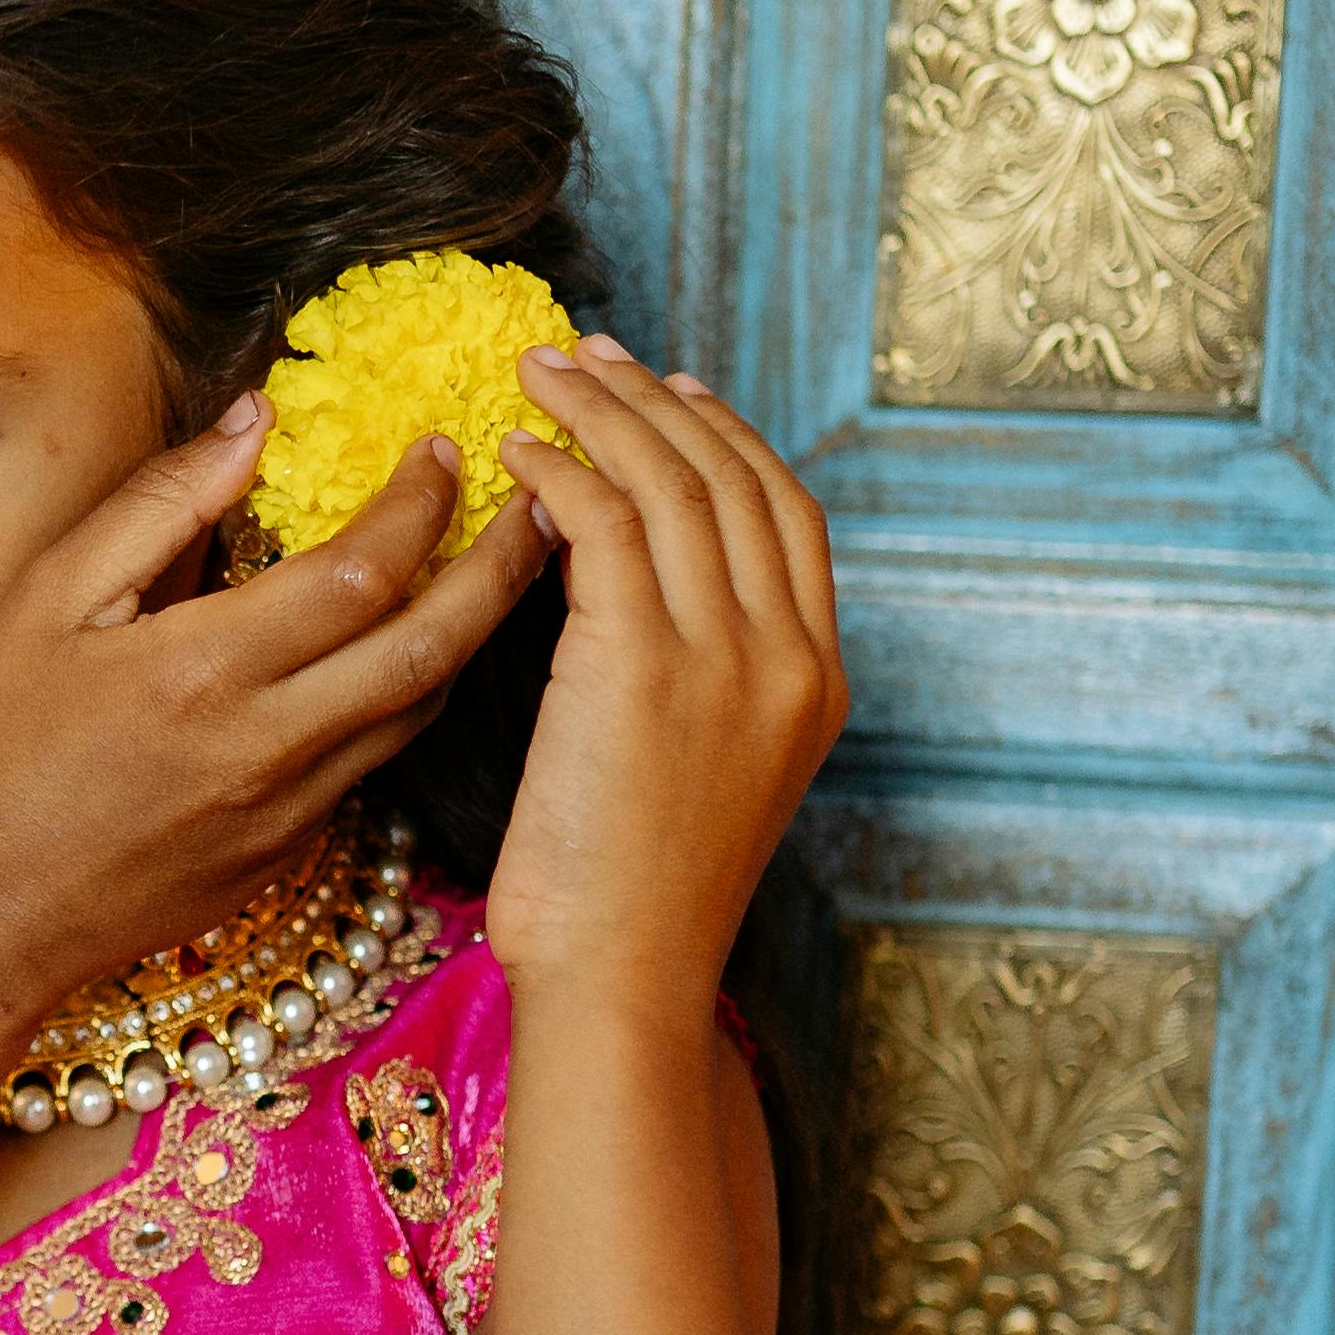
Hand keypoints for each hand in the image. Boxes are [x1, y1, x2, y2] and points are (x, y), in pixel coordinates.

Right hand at [0, 395, 552, 1023]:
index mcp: (204, 669)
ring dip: (474, 631)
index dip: (421, 503)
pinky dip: (413, 692)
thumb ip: (160, 504)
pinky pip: (378, 758)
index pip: (361, 571)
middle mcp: (266, 743)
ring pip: (422, 708)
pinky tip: (415, 645)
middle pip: (431, 644)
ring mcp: (290, 807)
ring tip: (504, 563)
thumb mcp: (52, 600)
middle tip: (540, 501)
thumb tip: (255, 423)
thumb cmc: (3, 745)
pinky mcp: (294, 850)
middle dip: (502, 564)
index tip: (442, 452)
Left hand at [490, 345, 846, 1013]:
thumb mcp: (704, 773)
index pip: (788, 515)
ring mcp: (725, 659)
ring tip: (537, 376)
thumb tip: (629, 587)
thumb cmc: (633, 900)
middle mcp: (786, 657)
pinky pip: (607, 525)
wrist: (622, 980)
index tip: (674, 391)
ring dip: (600, 412)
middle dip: (658, 400)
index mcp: (816, 682)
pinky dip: (562, 472)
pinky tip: (518, 454)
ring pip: (670, 484)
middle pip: (735, 478)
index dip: (730, 439)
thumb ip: (700, 676)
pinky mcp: (642, 666)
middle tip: (590, 354)